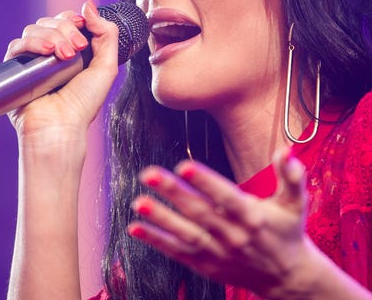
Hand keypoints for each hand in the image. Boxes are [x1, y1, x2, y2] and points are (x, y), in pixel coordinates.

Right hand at [4, 0, 118, 149]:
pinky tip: (46, 52)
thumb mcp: (106, 67)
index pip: (66, 21)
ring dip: (52, 36)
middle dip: (65, 29)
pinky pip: (17, 44)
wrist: (61, 127)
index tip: (82, 27)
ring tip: (64, 56)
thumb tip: (88, 5)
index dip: (73, 19)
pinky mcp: (16, 68)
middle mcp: (51, 53)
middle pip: (50, 21)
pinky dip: (32, 42)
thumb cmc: (84, 103)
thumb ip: (106, 33)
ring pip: (34, 29)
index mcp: (71, 51)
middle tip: (77, 50)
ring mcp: (33, 60)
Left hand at [128, 151, 314, 297]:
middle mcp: (233, 236)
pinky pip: (179, 253)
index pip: (226, 197)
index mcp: (253, 216)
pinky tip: (136, 228)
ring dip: (160, 218)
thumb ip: (291, 177)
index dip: (205, 182)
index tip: (184, 165)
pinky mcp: (207, 265)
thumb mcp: (295, 204)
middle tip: (148, 173)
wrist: (288, 279)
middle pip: (199, 212)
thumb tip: (286, 151)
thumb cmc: (288, 232)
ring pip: (186, 234)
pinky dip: (157, 241)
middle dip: (173, 192)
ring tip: (138, 202)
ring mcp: (219, 253)